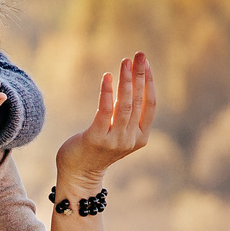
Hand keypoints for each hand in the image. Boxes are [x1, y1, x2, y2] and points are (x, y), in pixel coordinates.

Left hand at [55, 52, 155, 187]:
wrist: (78, 175)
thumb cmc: (95, 150)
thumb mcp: (116, 132)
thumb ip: (124, 116)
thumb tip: (127, 85)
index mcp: (140, 137)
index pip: (151, 104)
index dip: (150, 82)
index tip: (146, 63)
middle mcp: (131, 139)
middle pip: (139, 100)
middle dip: (140, 75)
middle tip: (140, 55)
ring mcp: (115, 140)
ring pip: (125, 104)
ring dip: (126, 80)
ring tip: (125, 61)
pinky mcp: (97, 138)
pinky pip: (105, 111)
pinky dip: (108, 92)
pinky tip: (108, 76)